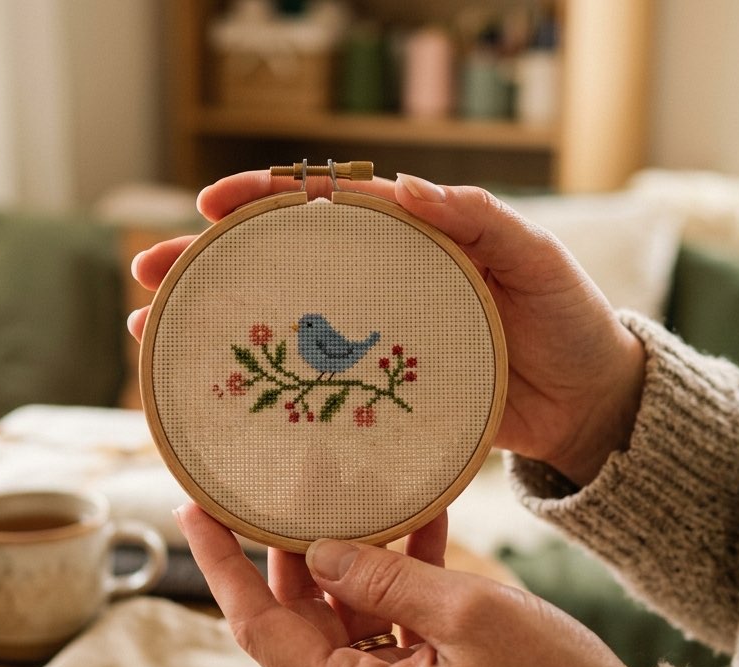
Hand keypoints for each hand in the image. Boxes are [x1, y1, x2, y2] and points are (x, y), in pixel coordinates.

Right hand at [129, 172, 645, 483]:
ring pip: (277, 326)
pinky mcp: (377, 396)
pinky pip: (308, 385)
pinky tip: (210, 398)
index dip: (259, 201)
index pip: (319, 206)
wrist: (593, 406)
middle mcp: (378, 286)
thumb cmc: (570, 322)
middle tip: (145, 276)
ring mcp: (372, 342)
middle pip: (274, 268)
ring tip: (148, 336)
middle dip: (203, 267)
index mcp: (408, 240)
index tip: (206, 205)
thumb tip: (407, 189)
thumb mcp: (535, 259)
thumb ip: (479, 219)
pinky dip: (257, 388)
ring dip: (208, 328)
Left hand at [177, 502, 637, 666]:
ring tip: (358, 483)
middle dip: (296, 545)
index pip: (259, 628)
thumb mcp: (473, 617)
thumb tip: (320, 549)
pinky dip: (399, 585)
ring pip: (349, 621)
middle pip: (302, 619)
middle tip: (291, 474)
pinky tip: (416, 523)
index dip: (220, 566)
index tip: (192, 508)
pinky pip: (393, 635)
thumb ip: (385, 577)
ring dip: (355, 557)